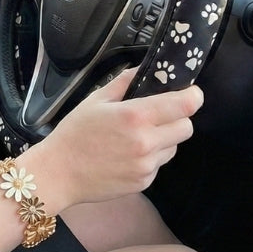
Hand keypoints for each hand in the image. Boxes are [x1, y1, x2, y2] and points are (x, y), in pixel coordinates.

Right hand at [25, 70, 203, 211]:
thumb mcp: (96, 99)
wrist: (59, 173)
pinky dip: (151, 157)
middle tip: (158, 114)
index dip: (193, 96)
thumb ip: (125, 81)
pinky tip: (127, 154)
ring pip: (174, 147)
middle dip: (178, 118)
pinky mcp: (144, 182)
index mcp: (135, 117)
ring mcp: (147, 166)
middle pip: (187, 127)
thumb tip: (147, 69)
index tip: (190, 92)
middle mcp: (146, 143)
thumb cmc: (75, 132)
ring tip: (137, 136)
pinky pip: (159, 164)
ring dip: (164, 139)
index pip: (184, 105)